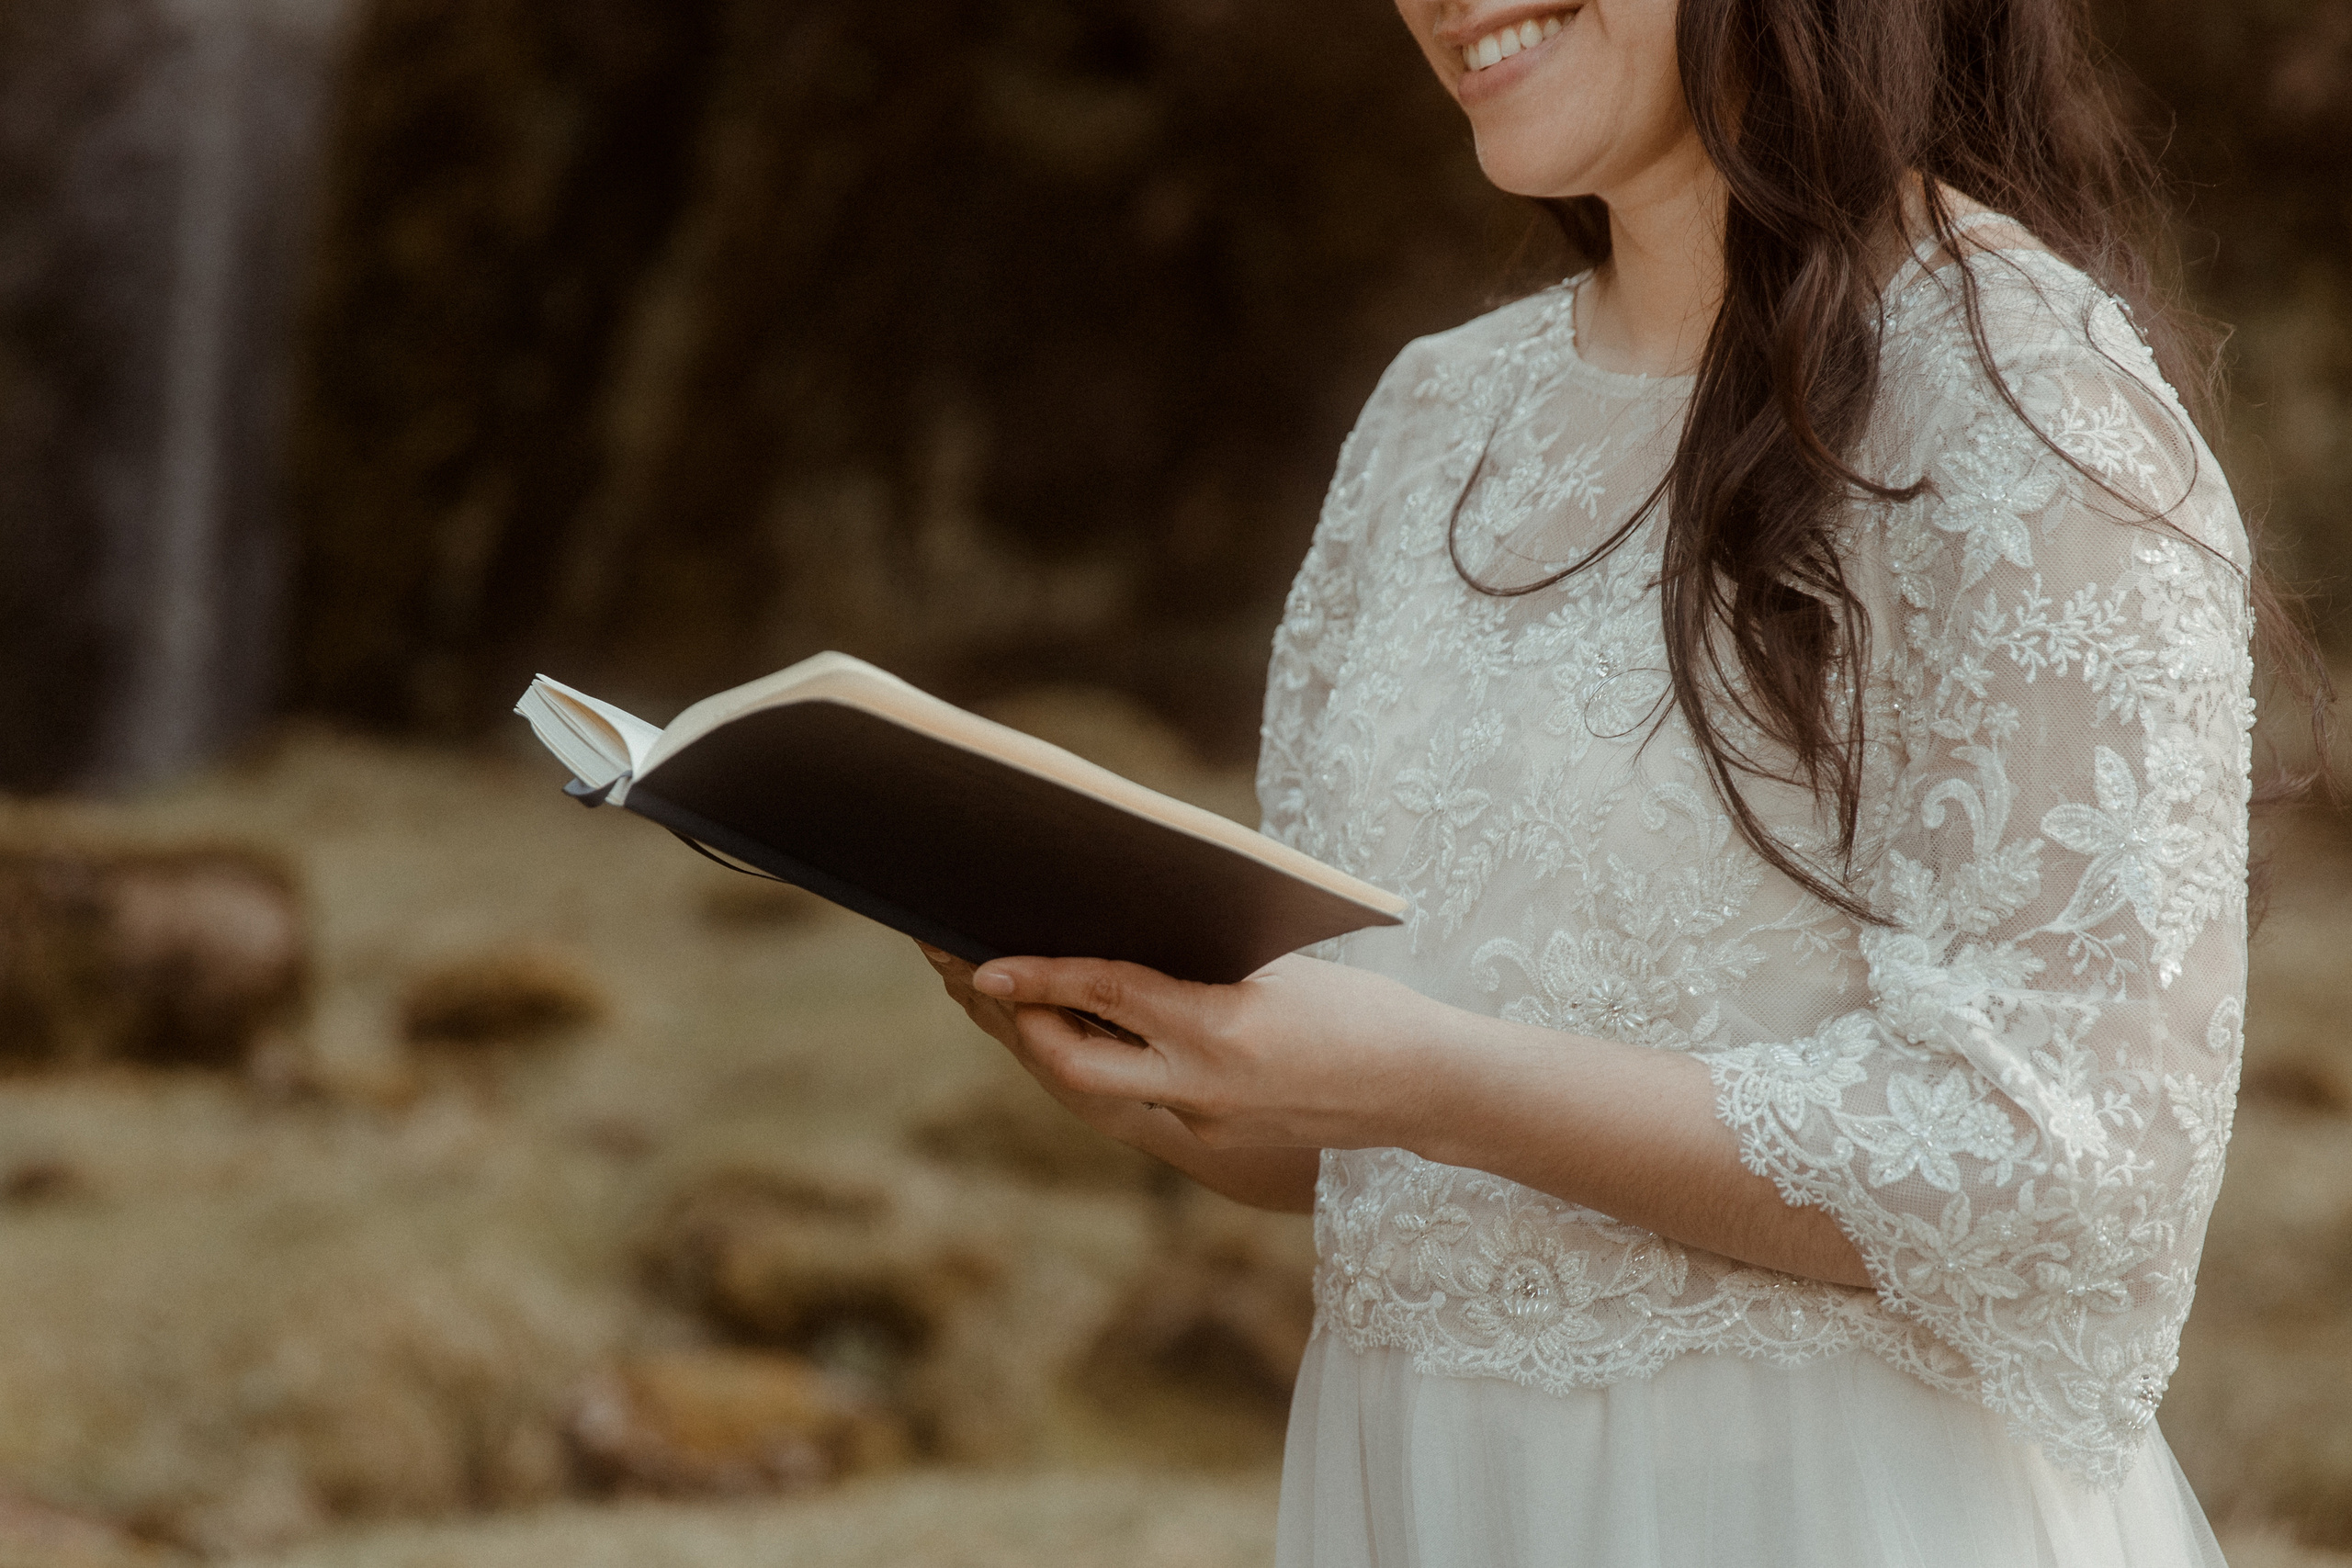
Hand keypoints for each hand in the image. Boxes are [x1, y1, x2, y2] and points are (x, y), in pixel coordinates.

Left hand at [958, 951, 1447, 1150]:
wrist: (1420, 1086)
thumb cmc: (1359, 1009)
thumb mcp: (1274, 968)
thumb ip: (1196, 966)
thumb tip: (1116, 945)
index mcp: (1221, 1028)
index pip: (1109, 995)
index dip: (1041, 978)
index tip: (984, 965)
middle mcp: (1204, 1087)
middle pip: (1078, 1068)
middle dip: (1025, 1029)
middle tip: (984, 986)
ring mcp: (1207, 1121)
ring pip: (1108, 1085)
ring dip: (1065, 1044)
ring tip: (1029, 1000)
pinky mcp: (1216, 1139)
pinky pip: (1148, 1095)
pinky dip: (1121, 1060)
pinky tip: (1106, 1028)